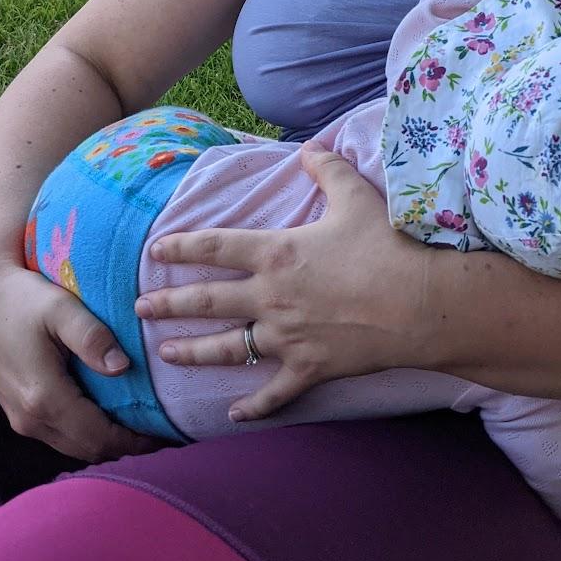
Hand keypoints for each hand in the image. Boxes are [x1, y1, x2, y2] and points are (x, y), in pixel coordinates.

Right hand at [0, 260, 157, 461]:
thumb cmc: (21, 296)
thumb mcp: (60, 308)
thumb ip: (92, 338)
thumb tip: (122, 368)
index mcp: (43, 397)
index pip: (99, 437)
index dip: (136, 441)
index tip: (167, 433)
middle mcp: (29, 418)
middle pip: (88, 450)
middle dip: (127, 446)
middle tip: (163, 430)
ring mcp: (20, 419)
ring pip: (73, 446)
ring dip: (107, 442)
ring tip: (142, 425)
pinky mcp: (17, 411)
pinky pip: (60, 436)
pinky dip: (87, 434)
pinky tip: (109, 415)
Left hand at [135, 145, 430, 420]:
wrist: (421, 303)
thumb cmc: (388, 246)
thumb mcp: (356, 196)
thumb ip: (327, 169)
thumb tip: (308, 147)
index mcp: (277, 253)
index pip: (215, 247)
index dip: (181, 247)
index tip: (156, 249)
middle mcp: (272, 297)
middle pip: (208, 301)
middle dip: (168, 303)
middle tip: (139, 307)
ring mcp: (287, 338)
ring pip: (227, 348)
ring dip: (192, 350)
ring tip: (165, 353)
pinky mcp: (310, 368)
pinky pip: (273, 393)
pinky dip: (251, 405)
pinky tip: (231, 413)